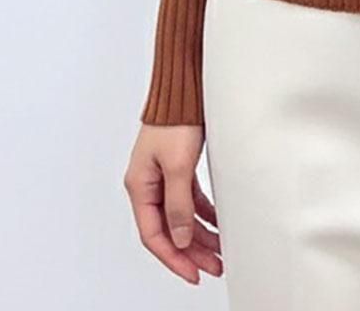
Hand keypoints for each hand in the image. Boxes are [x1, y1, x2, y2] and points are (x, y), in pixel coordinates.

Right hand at [123, 124, 221, 284]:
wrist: (184, 87)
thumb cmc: (175, 119)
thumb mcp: (178, 165)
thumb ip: (178, 204)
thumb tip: (181, 239)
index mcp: (140, 186)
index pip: (154, 235)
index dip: (174, 258)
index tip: (193, 273)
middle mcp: (148, 184)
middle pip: (169, 229)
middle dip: (191, 251)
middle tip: (214, 266)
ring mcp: (163, 176)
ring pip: (180, 216)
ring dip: (199, 234)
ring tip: (219, 250)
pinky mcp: (177, 167)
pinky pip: (189, 200)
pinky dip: (203, 213)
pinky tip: (218, 222)